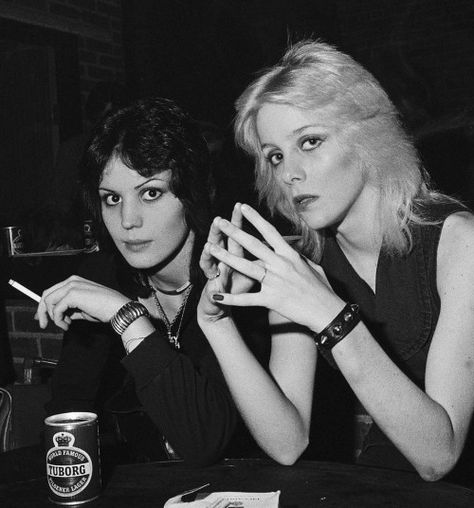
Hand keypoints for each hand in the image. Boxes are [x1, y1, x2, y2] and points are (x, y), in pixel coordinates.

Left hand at [36, 275, 130, 330]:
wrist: (118, 309)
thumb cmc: (105, 309)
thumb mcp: (83, 309)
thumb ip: (70, 309)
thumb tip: (58, 316)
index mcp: (75, 282)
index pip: (52, 291)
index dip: (44, 305)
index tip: (43, 318)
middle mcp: (72, 281)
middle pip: (46, 294)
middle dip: (42, 311)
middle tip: (44, 324)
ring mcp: (72, 286)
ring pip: (49, 301)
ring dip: (54, 317)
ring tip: (65, 324)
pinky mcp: (72, 294)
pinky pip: (56, 309)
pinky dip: (59, 319)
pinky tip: (68, 324)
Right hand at [198, 203, 261, 323]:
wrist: (220, 305)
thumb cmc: (239, 284)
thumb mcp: (252, 269)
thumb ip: (261, 255)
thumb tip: (274, 240)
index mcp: (234, 255)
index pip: (237, 234)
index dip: (238, 221)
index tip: (242, 206)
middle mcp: (221, 262)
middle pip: (220, 243)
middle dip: (220, 232)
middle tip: (219, 219)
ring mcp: (214, 277)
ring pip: (209, 264)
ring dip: (209, 256)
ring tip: (208, 247)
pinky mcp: (212, 294)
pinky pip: (213, 293)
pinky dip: (214, 292)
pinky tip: (213, 289)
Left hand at [205, 204, 343, 331]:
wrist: (327, 311)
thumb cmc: (322, 289)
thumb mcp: (312, 266)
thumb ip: (298, 256)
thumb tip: (291, 247)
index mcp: (289, 255)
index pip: (269, 231)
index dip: (254, 218)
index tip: (242, 207)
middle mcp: (280, 265)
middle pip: (253, 244)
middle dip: (234, 232)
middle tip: (219, 221)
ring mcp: (275, 282)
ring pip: (245, 267)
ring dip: (225, 257)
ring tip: (210, 248)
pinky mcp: (271, 299)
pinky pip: (246, 298)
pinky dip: (230, 298)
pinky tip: (216, 295)